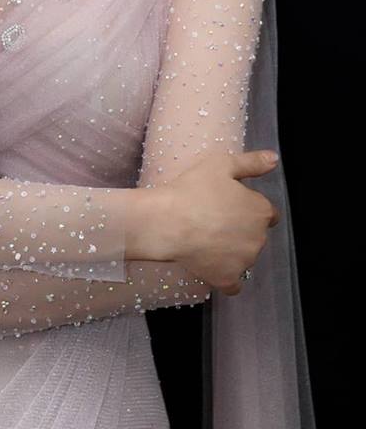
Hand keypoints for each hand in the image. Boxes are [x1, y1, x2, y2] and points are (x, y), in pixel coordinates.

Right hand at [165, 149, 281, 295]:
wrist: (168, 222)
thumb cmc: (193, 189)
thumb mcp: (221, 164)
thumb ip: (252, 163)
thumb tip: (275, 159)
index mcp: (260, 211)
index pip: (268, 213)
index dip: (249, 207)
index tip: (229, 204)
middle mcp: (259, 238)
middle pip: (255, 235)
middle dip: (241, 228)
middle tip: (213, 218)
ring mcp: (245, 262)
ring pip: (244, 257)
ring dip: (232, 250)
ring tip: (205, 237)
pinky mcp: (228, 279)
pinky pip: (233, 283)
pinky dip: (225, 276)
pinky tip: (211, 264)